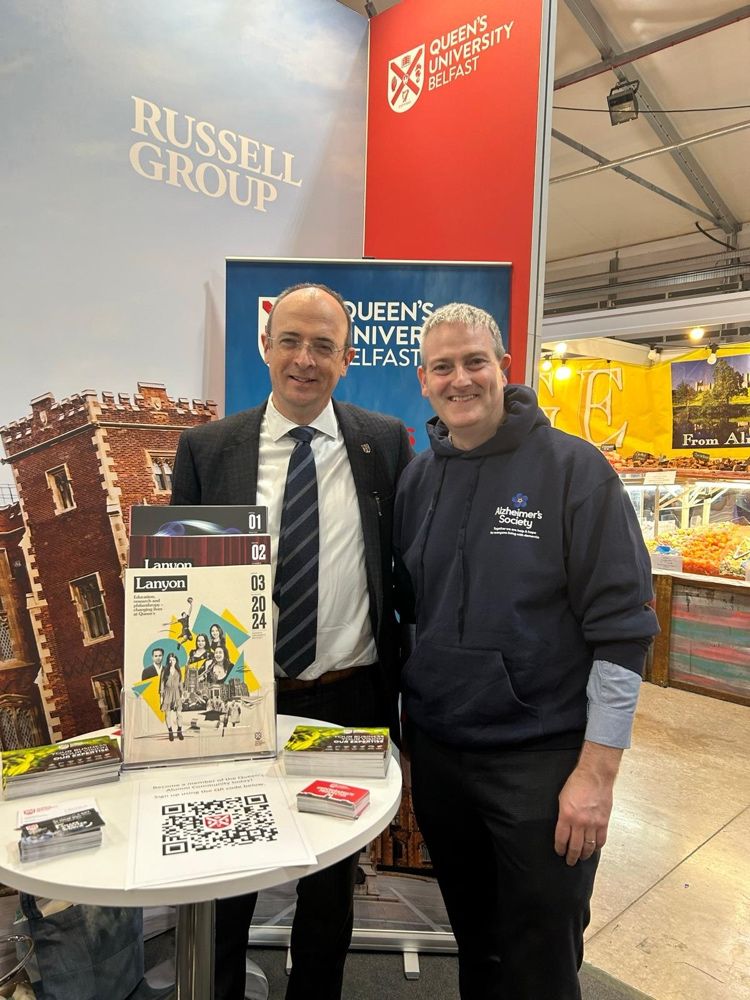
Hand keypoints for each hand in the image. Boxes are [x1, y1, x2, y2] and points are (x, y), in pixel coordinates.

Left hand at [554, 741, 621, 866]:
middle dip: (571, 856)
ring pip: (588, 846)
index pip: (561, 839)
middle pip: (575, 846)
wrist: (595, 776)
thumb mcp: (562, 798)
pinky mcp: (604, 822)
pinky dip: (597, 847)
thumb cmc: (576, 783)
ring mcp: (593, 824)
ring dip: (584, 854)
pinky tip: (593, 849)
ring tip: (581, 858)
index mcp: (566, 816)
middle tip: (570, 861)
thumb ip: (563, 815)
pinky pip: (601, 840)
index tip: (559, 852)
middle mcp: (580, 822)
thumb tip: (563, 827)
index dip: (560, 848)